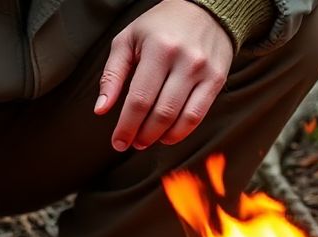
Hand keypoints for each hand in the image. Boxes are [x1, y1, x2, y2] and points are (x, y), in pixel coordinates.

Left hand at [96, 0, 232, 150]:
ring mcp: (203, 71)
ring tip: (147, 140)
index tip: (118, 142)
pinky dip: (181, 132)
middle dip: (142, 135)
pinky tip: (167, 136)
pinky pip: (198, 116)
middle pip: (160, 113)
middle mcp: (184, 60)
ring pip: (180, 118)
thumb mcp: (128, 40)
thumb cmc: (159, 27)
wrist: (205, 11)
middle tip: (132, 143)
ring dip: (160, 137)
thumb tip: (101, 109)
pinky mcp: (217, 79)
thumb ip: (112, 74)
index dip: (127, 126)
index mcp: (158, 49)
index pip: (139, 99)